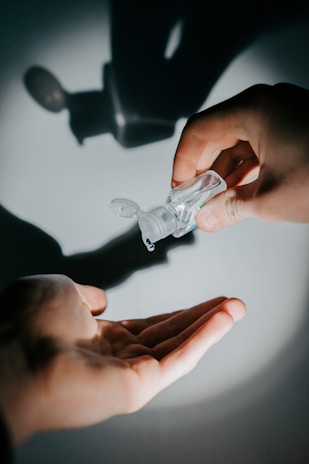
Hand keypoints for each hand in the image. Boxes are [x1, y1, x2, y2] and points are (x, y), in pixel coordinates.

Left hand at [0, 274, 244, 444]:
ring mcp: (127, 374)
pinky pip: (177, 360)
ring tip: (236, 307)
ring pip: (178, 346)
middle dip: (202, 317)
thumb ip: (86, 295)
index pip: (148, 325)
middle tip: (230, 303)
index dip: (177, 312)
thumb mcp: (60, 290)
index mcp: (97, 337)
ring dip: (210, 326)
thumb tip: (101, 300)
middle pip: (170, 334)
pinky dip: (204, 338)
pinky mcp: (136, 388)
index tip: (201, 302)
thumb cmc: (27, 321)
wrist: (13, 352)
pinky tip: (224, 319)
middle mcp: (116, 358)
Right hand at [172, 83, 308, 229]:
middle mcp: (268, 105)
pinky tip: (240, 193)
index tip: (179, 188)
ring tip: (216, 203)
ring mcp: (285, 115)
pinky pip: (260, 147)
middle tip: (195, 199)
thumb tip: (207, 217)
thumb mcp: (269, 199)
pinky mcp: (297, 129)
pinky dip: (247, 171)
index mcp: (255, 110)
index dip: (182, 162)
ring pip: (240, 143)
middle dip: (203, 171)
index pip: (198, 131)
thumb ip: (228, 207)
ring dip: (225, 174)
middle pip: (217, 136)